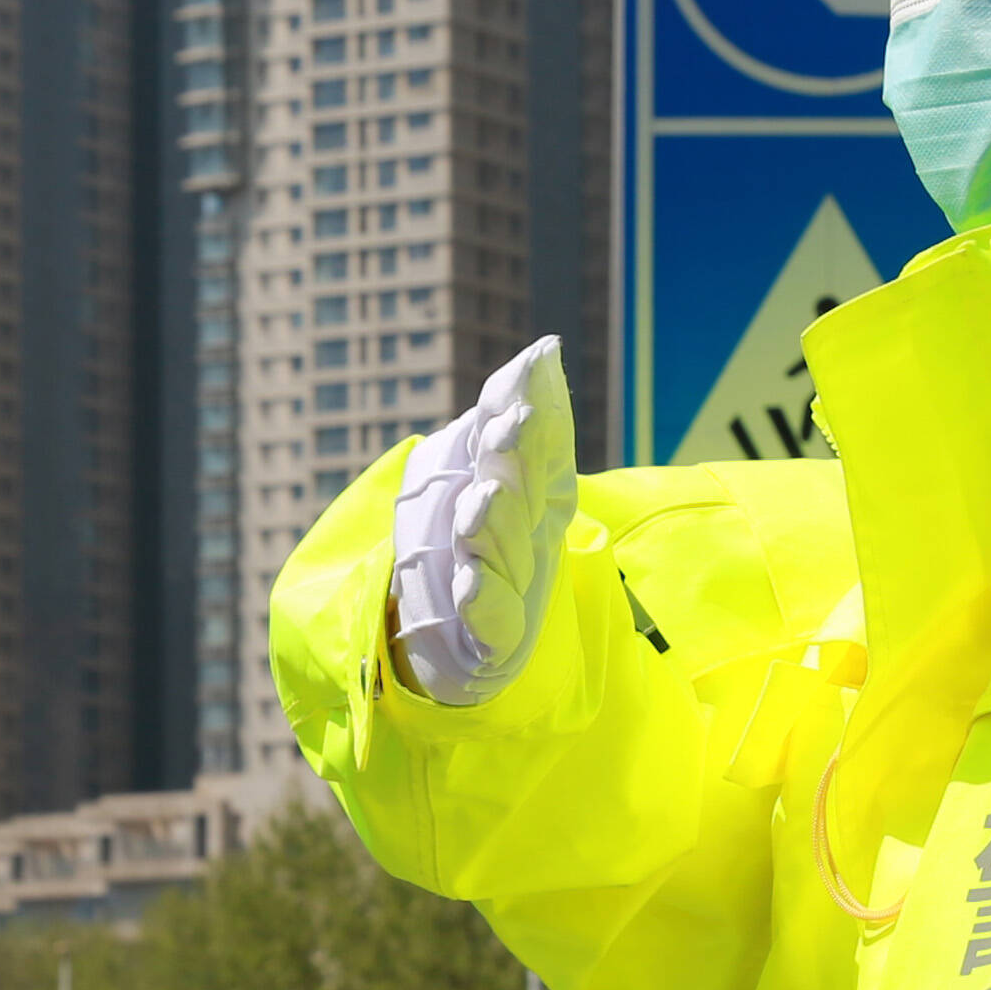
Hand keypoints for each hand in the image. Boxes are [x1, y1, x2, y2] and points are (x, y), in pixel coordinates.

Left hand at [390, 338, 574, 707]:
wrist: (446, 634)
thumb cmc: (466, 532)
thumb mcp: (474, 460)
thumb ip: (505, 407)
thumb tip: (544, 350)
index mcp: (536, 490)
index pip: (540, 451)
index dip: (533, 424)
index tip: (518, 397)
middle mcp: (530, 536)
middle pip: (523, 495)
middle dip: (515, 461)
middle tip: (508, 426)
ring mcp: (513, 588)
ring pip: (503, 553)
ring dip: (493, 525)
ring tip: (481, 499)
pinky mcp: (493, 639)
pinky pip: (492, 622)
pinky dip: (484, 605)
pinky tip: (470, 586)